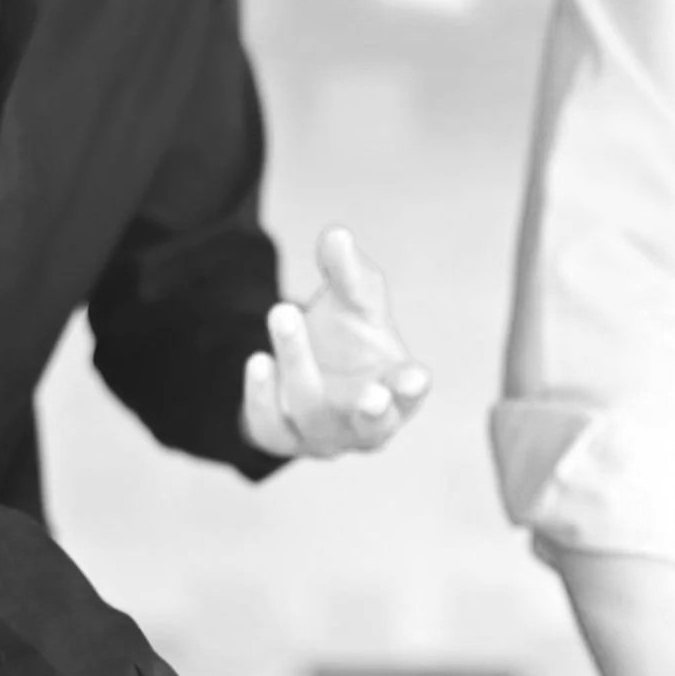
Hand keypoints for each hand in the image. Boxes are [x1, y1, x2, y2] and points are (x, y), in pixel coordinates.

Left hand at [241, 227, 430, 458]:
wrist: (303, 369)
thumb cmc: (347, 337)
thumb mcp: (354, 300)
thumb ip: (349, 272)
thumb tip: (336, 235)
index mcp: (396, 391)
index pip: (409, 394)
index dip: (412, 388)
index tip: (416, 377)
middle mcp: (366, 424)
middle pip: (371, 424)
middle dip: (372, 410)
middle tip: (372, 394)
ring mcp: (325, 437)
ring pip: (312, 413)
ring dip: (298, 363)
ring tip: (284, 312)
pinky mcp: (285, 439)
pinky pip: (272, 429)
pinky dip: (263, 396)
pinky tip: (258, 361)